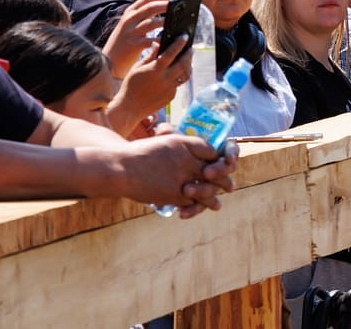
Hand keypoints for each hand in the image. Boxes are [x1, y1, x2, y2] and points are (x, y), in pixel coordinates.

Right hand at [105, 0, 176, 78]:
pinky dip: (162, 39)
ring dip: (167, 21)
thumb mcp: (130, 26)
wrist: (109, 62)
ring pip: (152, 22)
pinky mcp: (133, 45)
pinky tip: (172, 40)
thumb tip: (168, 12)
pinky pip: (151, 40)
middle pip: (151, 7)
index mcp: (130, 13)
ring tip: (180, 22)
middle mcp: (129, 20)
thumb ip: (145, 18)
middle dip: (167, 4)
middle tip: (181, 5)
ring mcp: (130, 32)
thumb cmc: (125, 43)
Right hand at [107, 33, 190, 136]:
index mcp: (155, 70)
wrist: (130, 108)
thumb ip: (150, 56)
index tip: (184, 36)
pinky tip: (177, 73)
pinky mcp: (171, 96)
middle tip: (191, 49)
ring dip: (188, 66)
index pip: (171, 53)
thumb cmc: (130, 85)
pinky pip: (179, 84)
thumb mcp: (137, 68)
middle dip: (188, 54)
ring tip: (187, 60)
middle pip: (183, 63)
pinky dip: (179, 77)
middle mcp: (165, 79)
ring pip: (185, 75)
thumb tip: (158, 44)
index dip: (179, 43)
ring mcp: (170, 89)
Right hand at [115, 133, 236, 215]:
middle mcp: (186, 159)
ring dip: (215, 196)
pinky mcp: (175, 194)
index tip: (224, 163)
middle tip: (230, 185)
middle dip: (224, 178)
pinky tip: (204, 208)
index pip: (211, 150)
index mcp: (184, 143)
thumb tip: (200, 148)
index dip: (220, 158)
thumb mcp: (164, 141)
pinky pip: (193, 201)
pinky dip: (199, 205)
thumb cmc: (139, 154)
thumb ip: (182, 145)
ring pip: (207, 188)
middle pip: (214, 169)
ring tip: (220, 202)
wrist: (120, 168)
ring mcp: (181, 177)